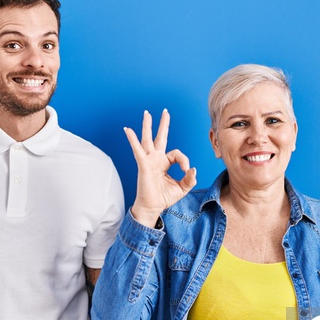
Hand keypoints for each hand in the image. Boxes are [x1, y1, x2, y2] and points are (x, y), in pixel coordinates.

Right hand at [124, 109, 196, 226]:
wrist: (153, 207)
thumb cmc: (164, 198)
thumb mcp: (182, 188)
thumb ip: (189, 179)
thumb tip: (193, 169)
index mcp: (165, 163)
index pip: (176, 154)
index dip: (183, 160)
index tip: (186, 170)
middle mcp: (156, 159)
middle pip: (160, 138)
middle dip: (163, 125)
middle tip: (165, 112)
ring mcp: (149, 160)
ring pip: (148, 140)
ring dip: (147, 126)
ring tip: (147, 113)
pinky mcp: (143, 164)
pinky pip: (137, 150)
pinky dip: (132, 139)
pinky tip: (127, 130)